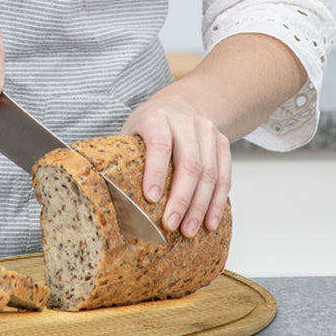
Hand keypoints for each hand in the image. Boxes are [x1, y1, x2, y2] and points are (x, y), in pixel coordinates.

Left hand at [122, 99, 231, 236]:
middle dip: (181, 198)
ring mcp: (207, 132)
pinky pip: (224, 176)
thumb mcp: (132, 131)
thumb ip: (126, 156)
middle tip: (171, 225)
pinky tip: (209, 221)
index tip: (150, 199)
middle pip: (189, 164)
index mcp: (156, 118)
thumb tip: (111, 197)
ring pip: (209, 173)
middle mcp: (184, 122)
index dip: (155, 172)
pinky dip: (217, 202)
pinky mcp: (223, 143)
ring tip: (189, 230)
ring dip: (200, 206)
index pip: (159, 145)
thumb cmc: (150, 126)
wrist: (180, 105)